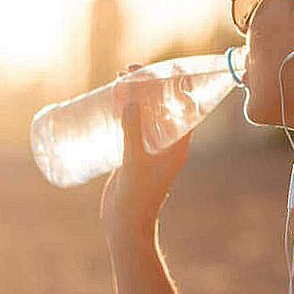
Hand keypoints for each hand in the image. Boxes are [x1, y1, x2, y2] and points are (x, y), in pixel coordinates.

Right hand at [99, 63, 194, 232]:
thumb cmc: (136, 198)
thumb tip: (130, 100)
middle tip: (129, 70)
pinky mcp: (134, 155)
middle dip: (149, 86)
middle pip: (163, 107)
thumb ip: (133, 133)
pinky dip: (123, 112)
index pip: (185, 108)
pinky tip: (108, 102)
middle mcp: (168, 145)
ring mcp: (150, 150)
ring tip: (117, 80)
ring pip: (146, 115)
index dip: (175, 85)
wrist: (126, 225)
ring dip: (135, 96)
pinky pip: (132, 126)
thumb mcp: (134, 162)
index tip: (161, 68)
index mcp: (178, 146)